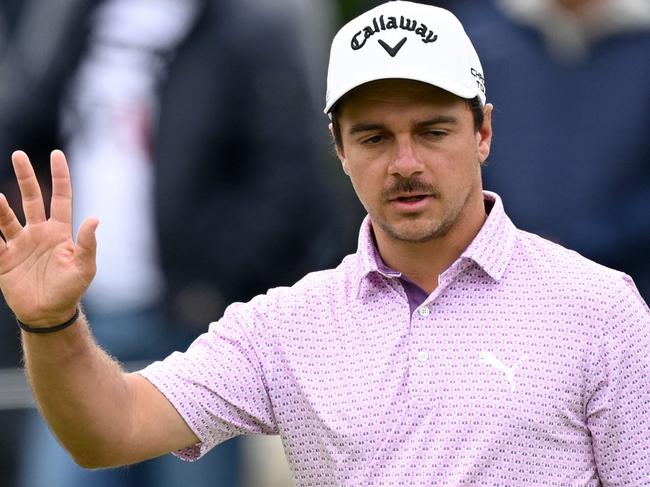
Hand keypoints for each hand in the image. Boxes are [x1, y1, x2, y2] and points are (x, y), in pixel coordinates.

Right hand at [0, 150, 97, 326]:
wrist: (49, 314)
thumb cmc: (71, 290)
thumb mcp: (84, 268)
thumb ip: (87, 244)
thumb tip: (95, 218)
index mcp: (60, 232)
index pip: (61, 198)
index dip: (60, 176)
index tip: (57, 154)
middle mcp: (38, 232)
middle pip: (31, 199)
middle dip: (26, 177)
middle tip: (19, 155)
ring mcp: (19, 244)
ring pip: (6, 217)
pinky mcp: (3, 259)